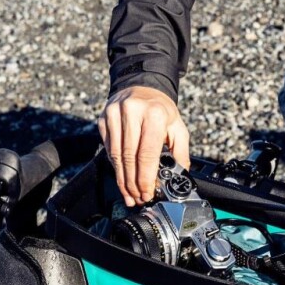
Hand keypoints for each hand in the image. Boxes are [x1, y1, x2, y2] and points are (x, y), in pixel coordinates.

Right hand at [98, 86, 189, 206]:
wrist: (142, 87)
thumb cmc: (161, 110)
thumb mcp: (178, 128)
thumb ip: (181, 153)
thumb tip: (179, 177)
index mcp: (154, 114)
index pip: (146, 153)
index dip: (145, 177)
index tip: (147, 192)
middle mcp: (132, 112)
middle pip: (130, 158)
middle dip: (133, 183)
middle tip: (138, 197)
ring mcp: (114, 115)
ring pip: (116, 156)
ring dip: (122, 180)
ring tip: (130, 194)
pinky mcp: (104, 119)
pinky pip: (108, 150)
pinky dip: (116, 167)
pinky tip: (122, 179)